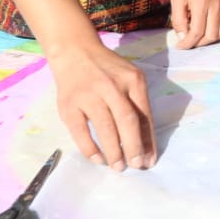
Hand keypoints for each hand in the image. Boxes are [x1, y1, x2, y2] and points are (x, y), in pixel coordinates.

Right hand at [48, 43, 155, 171]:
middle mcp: (113, 86)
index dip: (148, 140)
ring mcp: (89, 95)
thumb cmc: (108, 70)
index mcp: (133, 80)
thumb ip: (137, 103)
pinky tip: (98, 159)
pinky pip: (80, 131)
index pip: (144, 114)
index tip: (151, 159)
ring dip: (114, 151)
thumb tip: (145, 140)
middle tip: (136, 166)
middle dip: (134, 147)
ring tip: (118, 166)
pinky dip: (90, 148)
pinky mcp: (69, 105)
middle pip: (127, 121)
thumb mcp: (129, 77)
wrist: (76, 52)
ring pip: (106, 128)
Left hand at [170, 0, 219, 49]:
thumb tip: (182, 36)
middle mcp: (215, 8)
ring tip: (200, 36)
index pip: (197, 32)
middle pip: (211, 36)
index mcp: (201, 4)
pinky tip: (209, 29)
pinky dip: (219, 33)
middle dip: (198, 43)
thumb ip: (178, 19)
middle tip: (188, 40)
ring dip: (210, 40)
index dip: (187, 43)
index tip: (180, 46)